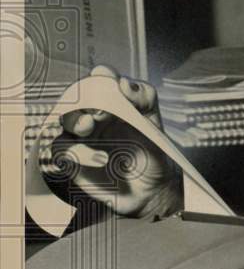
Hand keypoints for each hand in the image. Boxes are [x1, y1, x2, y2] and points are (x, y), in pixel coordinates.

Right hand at [41, 65, 181, 219]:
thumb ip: (145, 100)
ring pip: (65, 119)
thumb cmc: (154, 156)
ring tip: (87, 127)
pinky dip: (77, 151)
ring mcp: (82, 137)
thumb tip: (124, 83)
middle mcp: (96, 116)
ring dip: (73, 120)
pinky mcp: (73, 158)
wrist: (151, 192)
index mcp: (116, 104)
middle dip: (82, 99)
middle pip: (78, 97)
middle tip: (95, 109)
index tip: (105, 77)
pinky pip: (62, 148)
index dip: (101, 75)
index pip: (103, 80)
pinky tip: (99, 159)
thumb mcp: (157, 127)